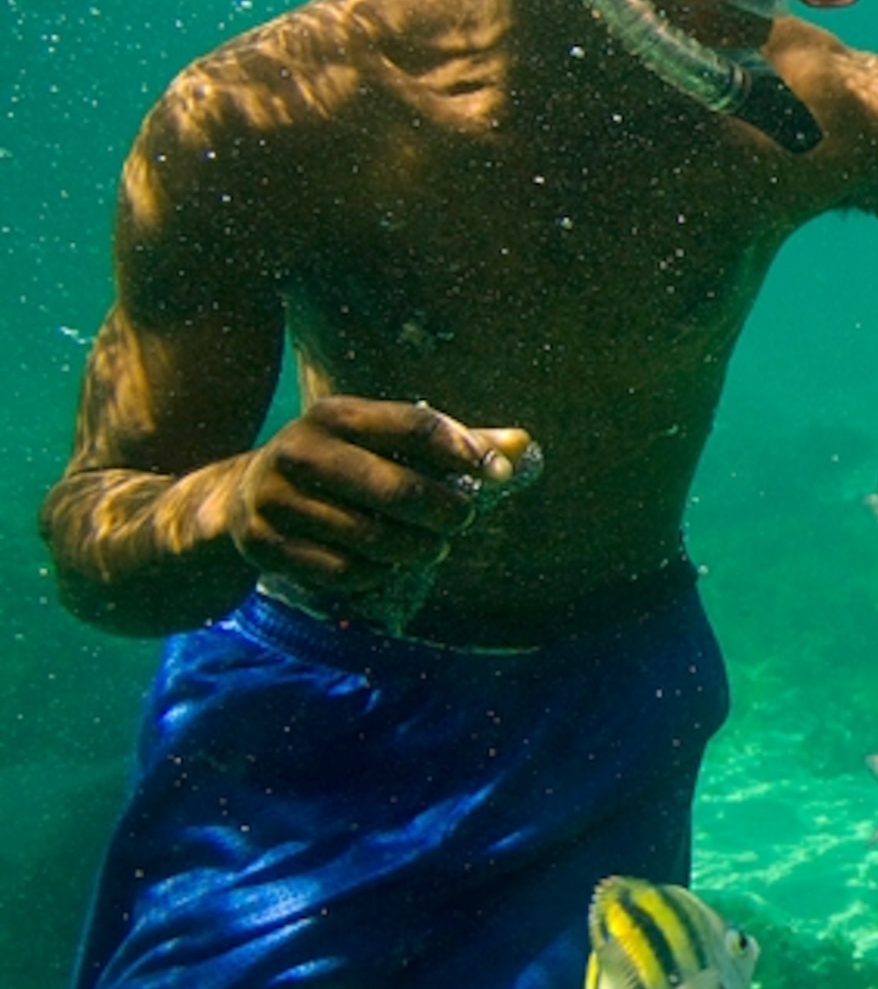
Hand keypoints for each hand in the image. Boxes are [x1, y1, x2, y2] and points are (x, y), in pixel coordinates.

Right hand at [224, 397, 534, 596]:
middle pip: (397, 489)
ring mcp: (274, 499)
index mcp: (335, 414)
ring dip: (417, 548)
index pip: (415, 425)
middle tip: (463, 518)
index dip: (464, 450)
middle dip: (444, 510)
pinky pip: (343, 571)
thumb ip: (455, 442)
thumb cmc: (344, 465)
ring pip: (372, 537)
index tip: (497, 473)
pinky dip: (376, 574)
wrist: (242, 499)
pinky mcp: (263, 544)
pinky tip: (386, 566)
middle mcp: (299, 451)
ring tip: (432, 546)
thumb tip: (524, 445)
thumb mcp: (386, 441)